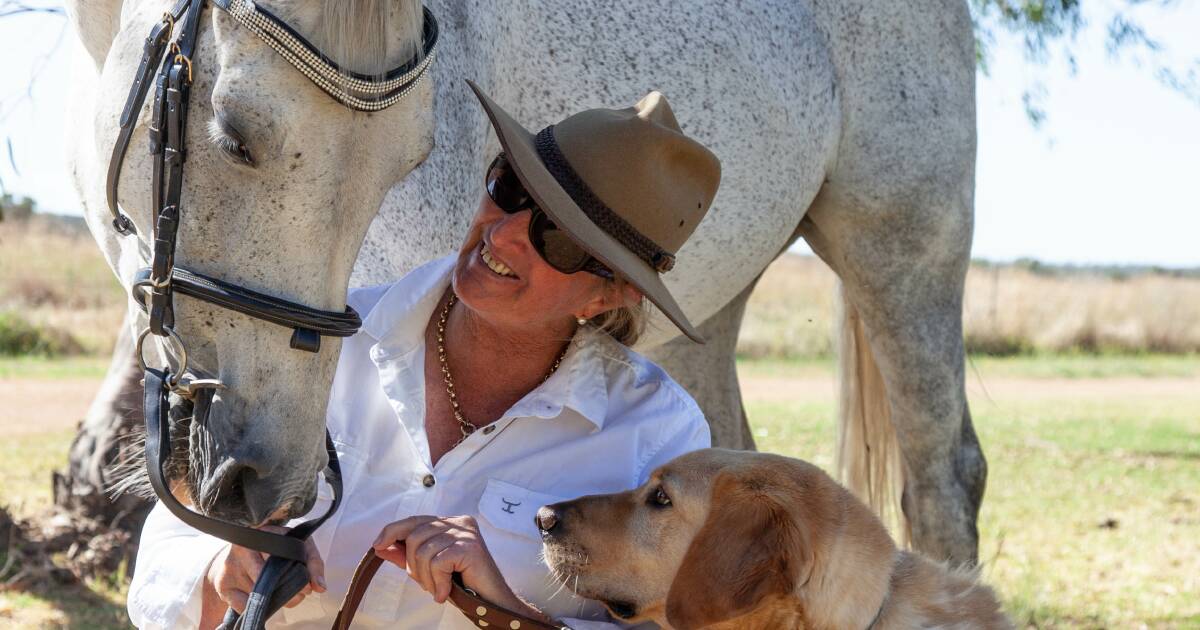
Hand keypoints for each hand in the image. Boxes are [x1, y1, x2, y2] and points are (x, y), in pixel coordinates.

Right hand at [204, 526, 325, 613]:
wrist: (244, 554)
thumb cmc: (276, 549)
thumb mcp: (299, 548)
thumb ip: (313, 564)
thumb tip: (319, 586)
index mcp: (264, 532)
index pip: (282, 555)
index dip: (296, 575)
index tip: (305, 587)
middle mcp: (243, 546)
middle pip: (268, 578)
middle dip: (287, 592)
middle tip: (297, 595)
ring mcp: (230, 565)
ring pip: (257, 593)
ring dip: (274, 600)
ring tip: (280, 592)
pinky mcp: (223, 584)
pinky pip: (244, 605)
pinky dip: (258, 607)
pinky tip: (263, 596)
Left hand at [372, 515, 516, 607]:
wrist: (491, 602)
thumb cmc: (462, 584)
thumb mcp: (429, 568)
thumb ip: (407, 555)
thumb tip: (381, 546)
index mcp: (450, 523)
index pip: (414, 520)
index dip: (392, 531)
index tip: (377, 545)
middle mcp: (459, 522)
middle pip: (415, 536)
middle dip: (414, 566)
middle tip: (428, 584)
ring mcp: (466, 533)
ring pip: (424, 551)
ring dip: (427, 578)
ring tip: (439, 589)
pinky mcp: (470, 547)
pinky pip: (438, 563)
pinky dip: (438, 582)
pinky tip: (446, 592)